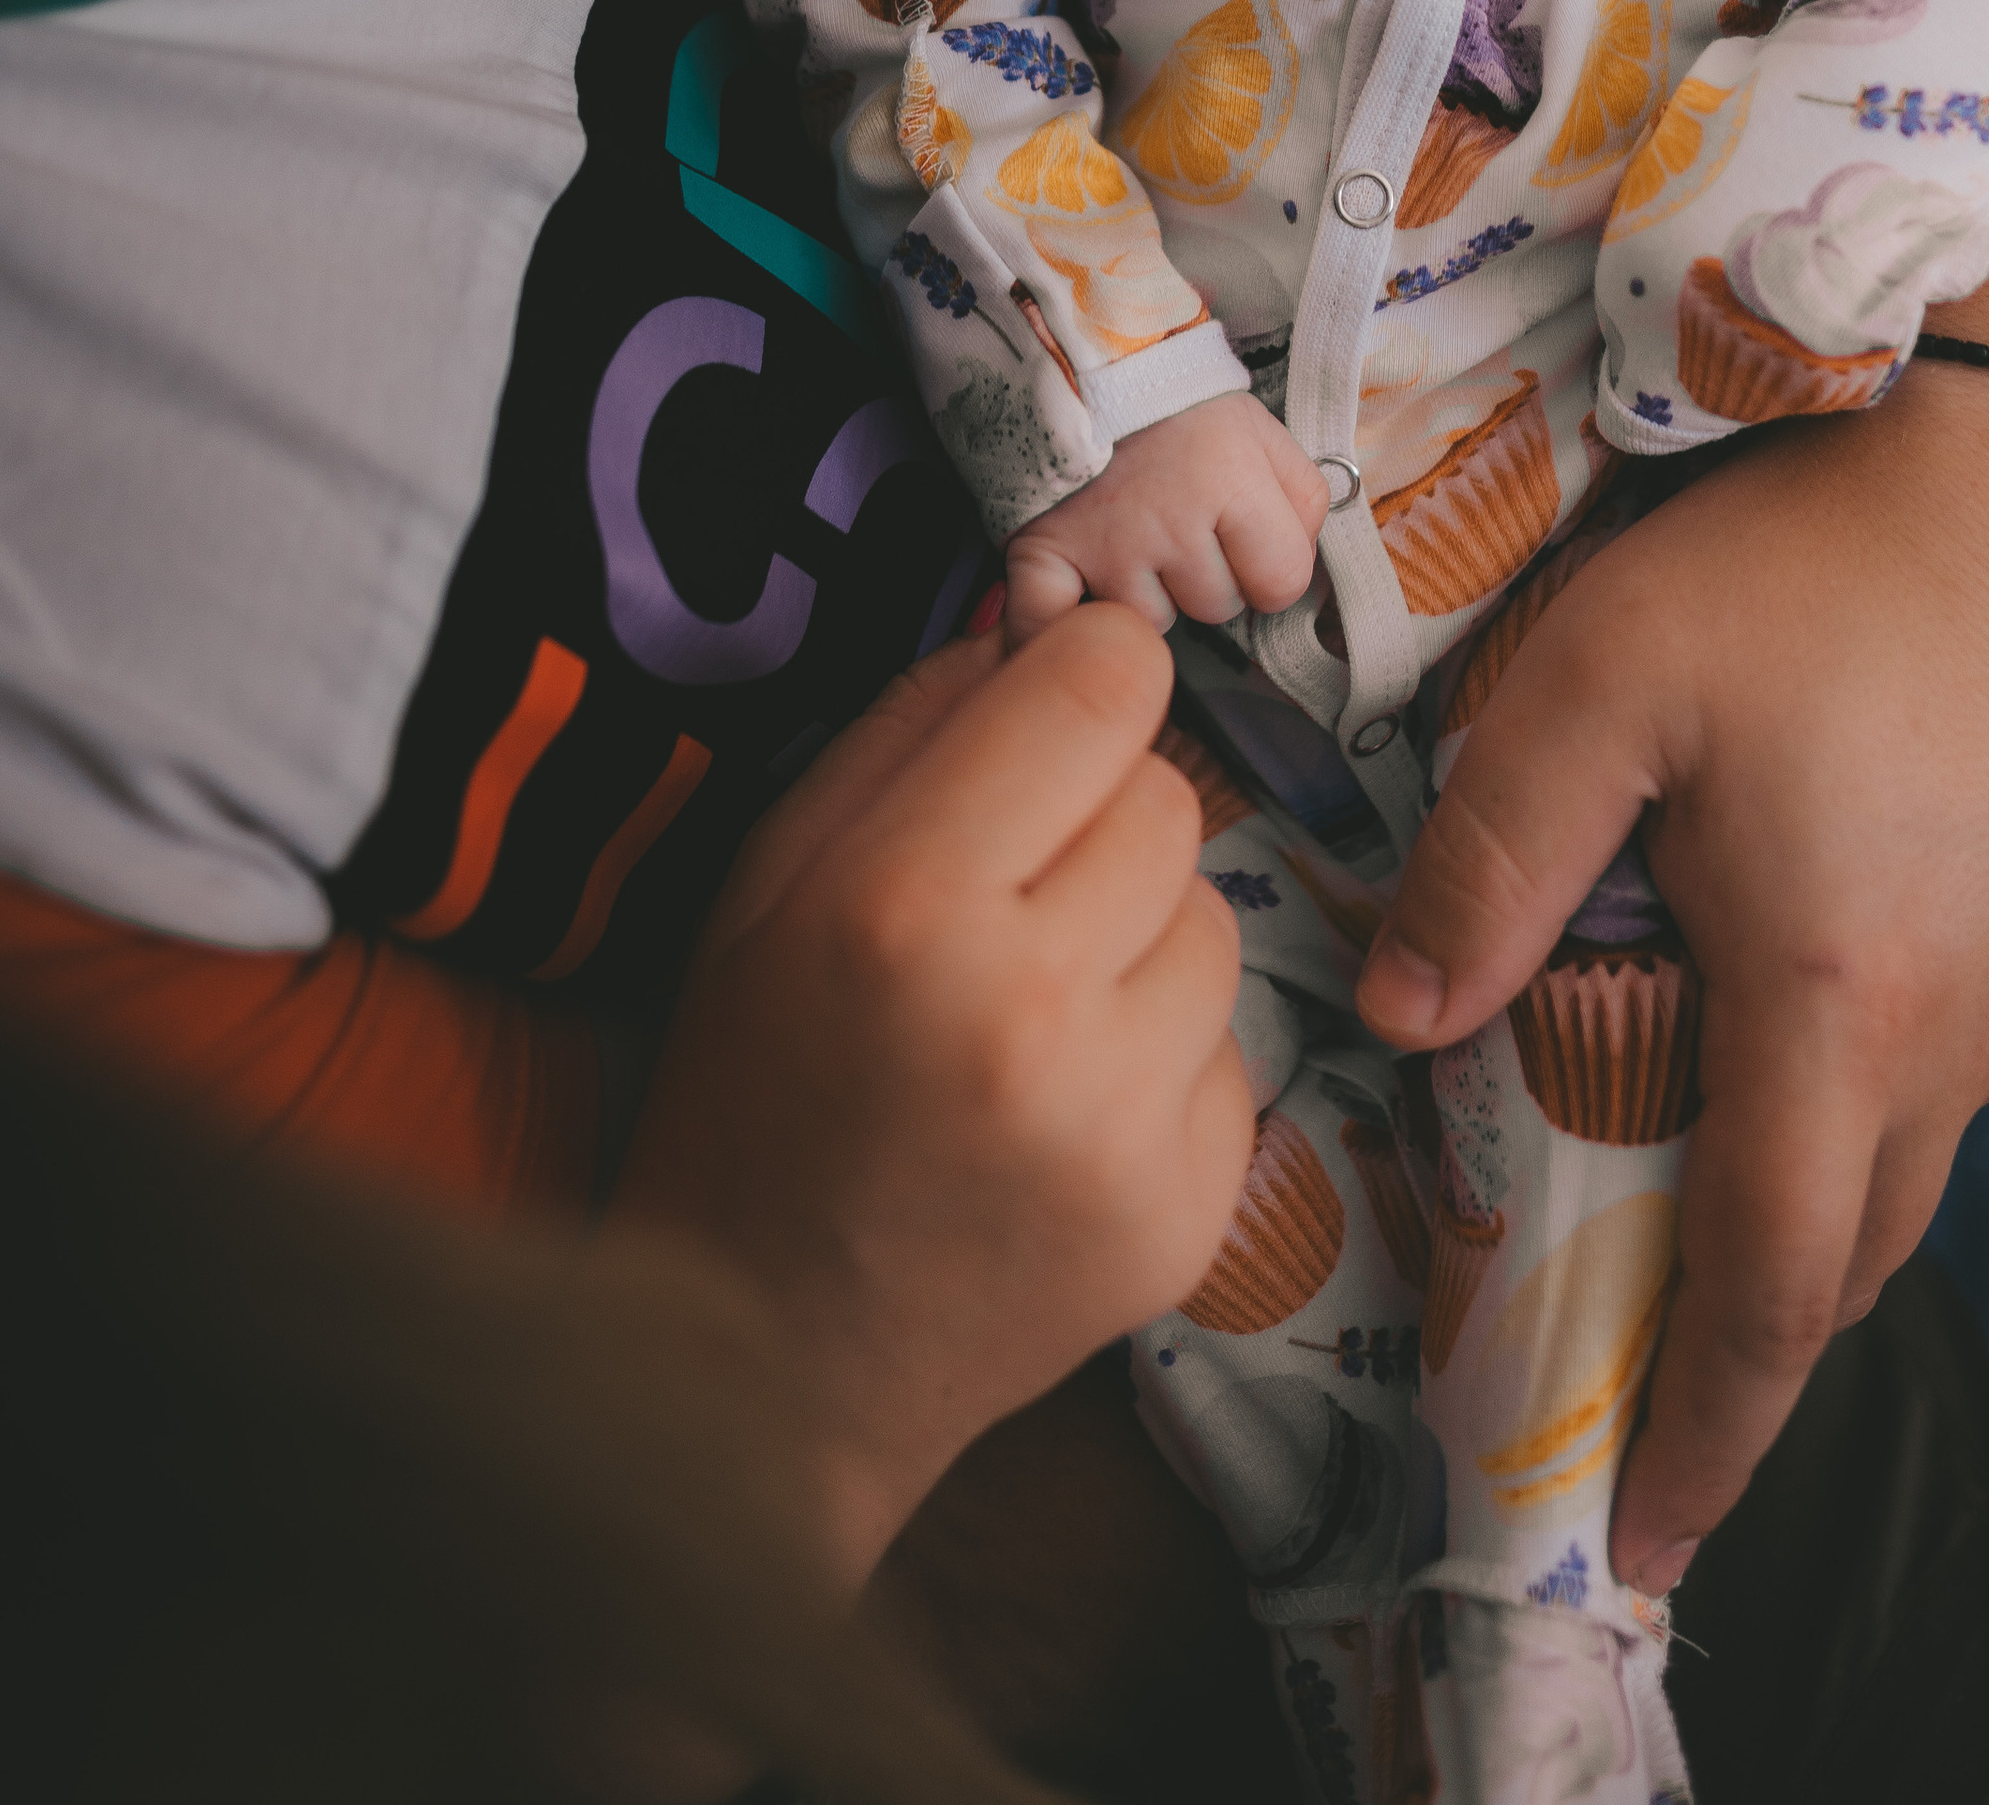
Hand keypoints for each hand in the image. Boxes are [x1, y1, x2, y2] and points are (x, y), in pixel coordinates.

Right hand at [612, 608, 1253, 1584]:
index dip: (1081, 682)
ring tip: (1034, 1013)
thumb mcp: (772, 879)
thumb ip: (912, 729)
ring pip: (1218, 918)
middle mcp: (1032, 1011)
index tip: (1045, 720)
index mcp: (907, 905)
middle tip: (1011, 896)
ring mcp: (1125, 1126)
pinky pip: (1233, 1050)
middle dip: (1100, 819)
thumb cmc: (755, 1089)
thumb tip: (1044, 626)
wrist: (773, 1363)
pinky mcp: (1192, 1213)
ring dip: (1142, 940)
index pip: (1106, 688)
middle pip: (1172, 798)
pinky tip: (1066, 1110)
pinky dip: (1164, 1060)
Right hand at [1004, 393, 1326, 643]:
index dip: (1271, 571)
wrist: (1082, 363)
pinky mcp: (1041, 553)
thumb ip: (1302, 500)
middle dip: (1208, 579)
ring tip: (1131, 538)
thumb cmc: (1179, 406)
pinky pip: (1051, 624)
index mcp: (1230, 482)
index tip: (1247, 545)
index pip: (1280, 584)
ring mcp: (1102, 546)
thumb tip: (1300, 570)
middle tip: (1181, 526)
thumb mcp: (1263, 434)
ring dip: (1146, 594)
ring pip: (1150, 623)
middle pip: (1215, 608)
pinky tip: (1071, 603)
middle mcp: (1168, 521)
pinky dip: (1058, 625)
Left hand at [1355, 359, 1988, 1588]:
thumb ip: (1491, 858)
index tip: (1644, 1536)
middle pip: (1850, 1248)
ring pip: (1914, 1152)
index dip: (1703, 1426)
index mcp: (1839, 1003)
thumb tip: (1400, 1020)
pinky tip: (1803, 1021)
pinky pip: (1963, 1055)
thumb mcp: (1606, 678)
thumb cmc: (1811, 547)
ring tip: (1706, 1209)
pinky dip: (1871, 1096)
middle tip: (1643, 1389)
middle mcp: (1965, 1024)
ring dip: (1812, 1205)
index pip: (1772, 1287)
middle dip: (1747, 1343)